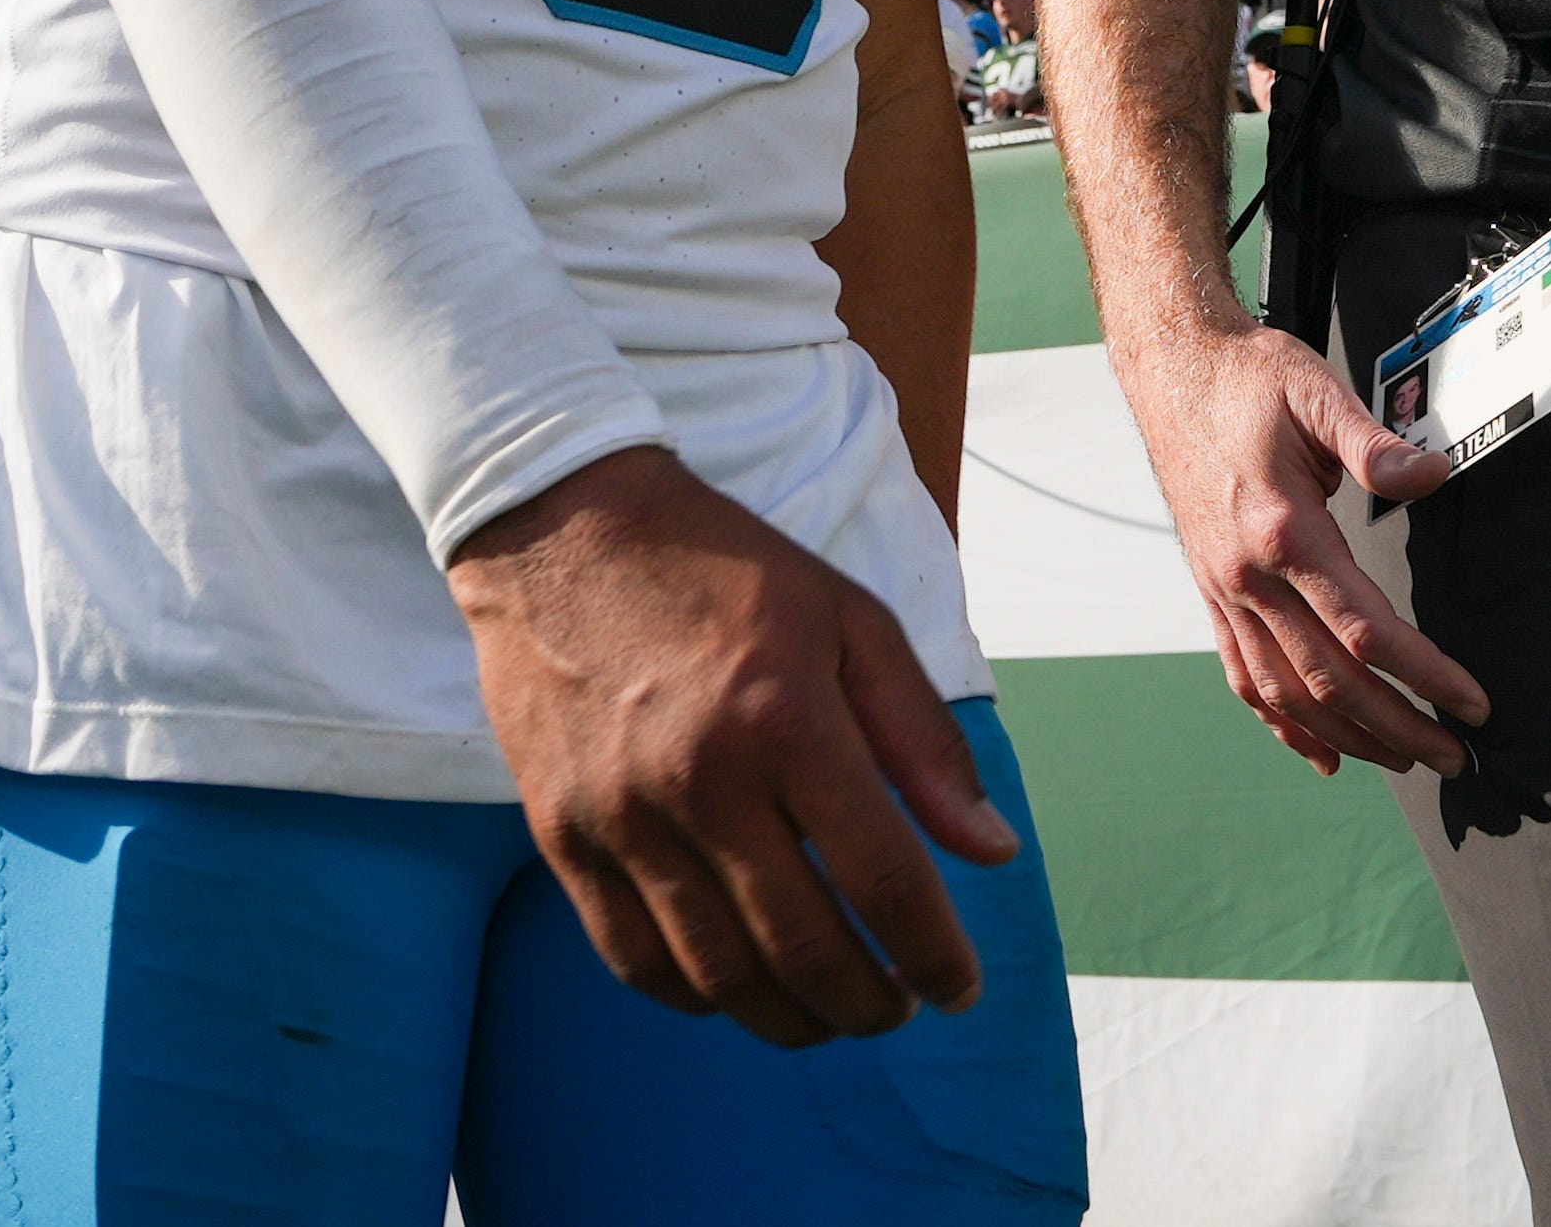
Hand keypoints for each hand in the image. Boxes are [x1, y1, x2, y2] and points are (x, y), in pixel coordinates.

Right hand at [447, 446, 1018, 1048]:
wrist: (562, 531)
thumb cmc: (725, 571)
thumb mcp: (852, 621)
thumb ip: (925, 741)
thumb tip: (991, 852)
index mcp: (787, 717)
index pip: (881, 877)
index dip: (934, 954)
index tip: (960, 988)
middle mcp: (701, 779)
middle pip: (801, 947)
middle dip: (868, 1004)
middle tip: (899, 1007)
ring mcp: (621, 816)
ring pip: (718, 974)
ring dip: (790, 1018)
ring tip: (831, 1012)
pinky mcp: (560, 836)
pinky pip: (634, 958)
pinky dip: (697, 998)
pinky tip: (739, 987)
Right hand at [1105, 310, 1482, 777]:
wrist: (1172, 373)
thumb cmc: (1245, 380)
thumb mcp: (1316, 393)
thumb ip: (1376, 444)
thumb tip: (1432, 475)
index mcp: (1283, 531)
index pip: (1366, 629)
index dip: (1424, 674)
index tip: (1469, 702)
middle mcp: (1248, 575)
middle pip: (1330, 680)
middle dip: (1397, 727)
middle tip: (1452, 755)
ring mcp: (1225, 591)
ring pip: (1286, 692)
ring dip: (1347, 736)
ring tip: (1401, 756)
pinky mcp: (1213, 593)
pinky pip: (1244, 675)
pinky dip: (1282, 723)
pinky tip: (1319, 750)